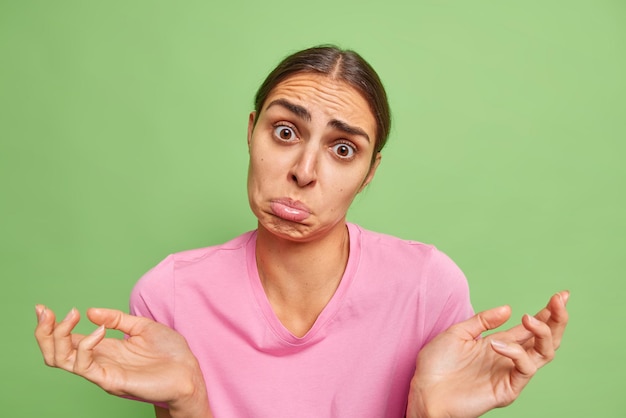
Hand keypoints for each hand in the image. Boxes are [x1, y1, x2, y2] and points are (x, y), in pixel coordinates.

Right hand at [34, 305, 211, 417]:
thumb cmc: (170, 352)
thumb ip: (117, 319)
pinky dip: (85, 345)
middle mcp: (99, 361)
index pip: (68, 340)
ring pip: (62, 361)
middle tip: (45, 312)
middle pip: (56, 353)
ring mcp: (103, 372)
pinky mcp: (111, 380)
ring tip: (70, 316)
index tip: (43, 308)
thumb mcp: (142, 326)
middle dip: (45, 332)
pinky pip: (85, 366)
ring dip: (58, 337)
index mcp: (105, 348)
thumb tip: (90, 312)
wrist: (189, 372)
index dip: (52, 325)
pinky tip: (99, 332)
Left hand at [407, 291, 568, 417]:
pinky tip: (498, 344)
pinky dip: (516, 352)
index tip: (561, 295)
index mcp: (500, 344)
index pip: (530, 328)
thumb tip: (509, 308)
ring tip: (528, 318)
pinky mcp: (507, 390)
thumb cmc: (436, 365)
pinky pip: (524, 369)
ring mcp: (509, 374)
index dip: (547, 312)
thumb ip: (482, 321)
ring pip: (544, 354)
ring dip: (543, 333)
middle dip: (557, 320)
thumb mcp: (458, 333)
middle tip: (559, 300)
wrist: (424, 391)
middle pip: (546, 340)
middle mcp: (509, 359)